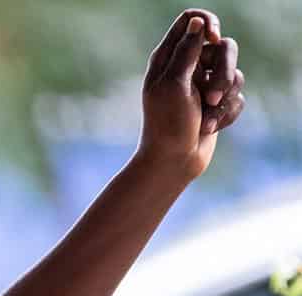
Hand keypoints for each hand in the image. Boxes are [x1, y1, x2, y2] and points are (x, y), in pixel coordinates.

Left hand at [137, 9, 243, 181]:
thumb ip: (186, 52)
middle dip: (223, 71)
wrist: (173, 163)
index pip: (191, 21)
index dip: (207, 23)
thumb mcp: (173, 84)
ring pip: (234, 74)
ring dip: (223, 99)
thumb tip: (197, 23)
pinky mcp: (218, 104)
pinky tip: (208, 129)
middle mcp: (187, 68)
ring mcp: (204, 86)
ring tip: (206, 118)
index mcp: (168, 59)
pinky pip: (237, 97)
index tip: (213, 39)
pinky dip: (225, 114)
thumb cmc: (167, 125)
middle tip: (211, 96)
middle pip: (223, 46)